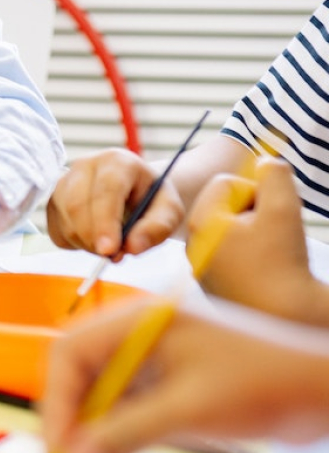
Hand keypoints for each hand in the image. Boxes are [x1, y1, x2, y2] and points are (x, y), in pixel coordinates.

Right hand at [43, 297, 328, 452]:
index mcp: (140, 319)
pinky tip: (110, 447)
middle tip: (65, 452)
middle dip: (69, 411)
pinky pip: (125, 401)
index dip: (57, 398)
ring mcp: (154, 355)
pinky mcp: (169, 379)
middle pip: (79, 367)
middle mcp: (140, 331)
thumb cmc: (266, 383)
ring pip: (99, 388)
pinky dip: (114, 426)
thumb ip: (126, 428)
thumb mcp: (190, 408)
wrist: (321, 388)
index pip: (71, 349)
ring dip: (89, 422)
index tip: (58, 441)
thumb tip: (76, 449)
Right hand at [46, 148, 184, 258]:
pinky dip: (74, 244)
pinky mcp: (52, 201)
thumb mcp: (169, 212)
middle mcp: (85, 166)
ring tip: (110, 245)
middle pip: (76, 204)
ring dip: (86, 243)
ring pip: (65, 220)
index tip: (109, 250)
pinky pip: (56, 230)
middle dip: (93, 238)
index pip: (105, 189)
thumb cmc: (153, 200)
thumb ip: (157, 228)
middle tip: (114, 256)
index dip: (105, 221)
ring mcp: (64, 181)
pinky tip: (94, 239)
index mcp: (117, 161)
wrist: (136, 193)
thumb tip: (131, 248)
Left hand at [188, 159, 328, 324]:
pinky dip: (254, 254)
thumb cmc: (283, 264)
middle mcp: (193, 244)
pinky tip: (268, 269)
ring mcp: (204, 266)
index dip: (256, 192)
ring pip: (233, 229)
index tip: (271, 216)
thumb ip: (274, 176)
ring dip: (257, 232)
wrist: (287, 318)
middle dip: (255, 211)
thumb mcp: (283, 210)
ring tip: (273, 253)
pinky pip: (235, 253)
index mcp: (200, 224)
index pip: (225, 184)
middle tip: (274, 233)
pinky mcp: (218, 284)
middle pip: (227, 206)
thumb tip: (265, 161)